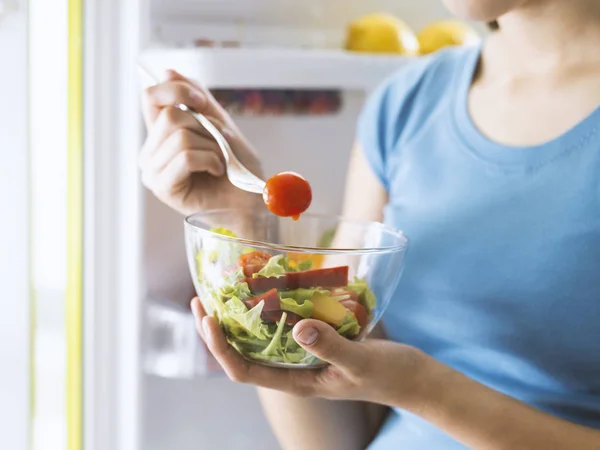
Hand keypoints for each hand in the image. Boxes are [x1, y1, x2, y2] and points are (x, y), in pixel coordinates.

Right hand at [140, 70, 262, 215]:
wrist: (250, 202)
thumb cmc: (237, 169)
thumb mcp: (220, 125)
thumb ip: (197, 100)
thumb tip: (166, 71)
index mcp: (160, 135)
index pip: (151, 96)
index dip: (177, 90)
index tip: (202, 103)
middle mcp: (150, 152)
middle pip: (170, 116)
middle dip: (206, 127)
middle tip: (221, 145)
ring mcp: (153, 171)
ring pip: (180, 136)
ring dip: (212, 146)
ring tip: (220, 162)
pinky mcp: (162, 187)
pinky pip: (185, 156)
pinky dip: (210, 159)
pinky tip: (217, 171)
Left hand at [191, 297, 428, 407]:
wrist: (413, 378)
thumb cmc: (390, 375)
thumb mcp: (361, 361)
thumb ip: (331, 346)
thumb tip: (299, 327)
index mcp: (296, 381)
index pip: (244, 369)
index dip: (220, 347)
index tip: (208, 318)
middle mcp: (293, 369)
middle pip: (242, 353)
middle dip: (218, 329)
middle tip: (200, 299)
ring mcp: (303, 355)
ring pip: (259, 339)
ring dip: (237, 318)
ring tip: (221, 292)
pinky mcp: (316, 340)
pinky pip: (284, 325)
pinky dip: (269, 309)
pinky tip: (267, 288)